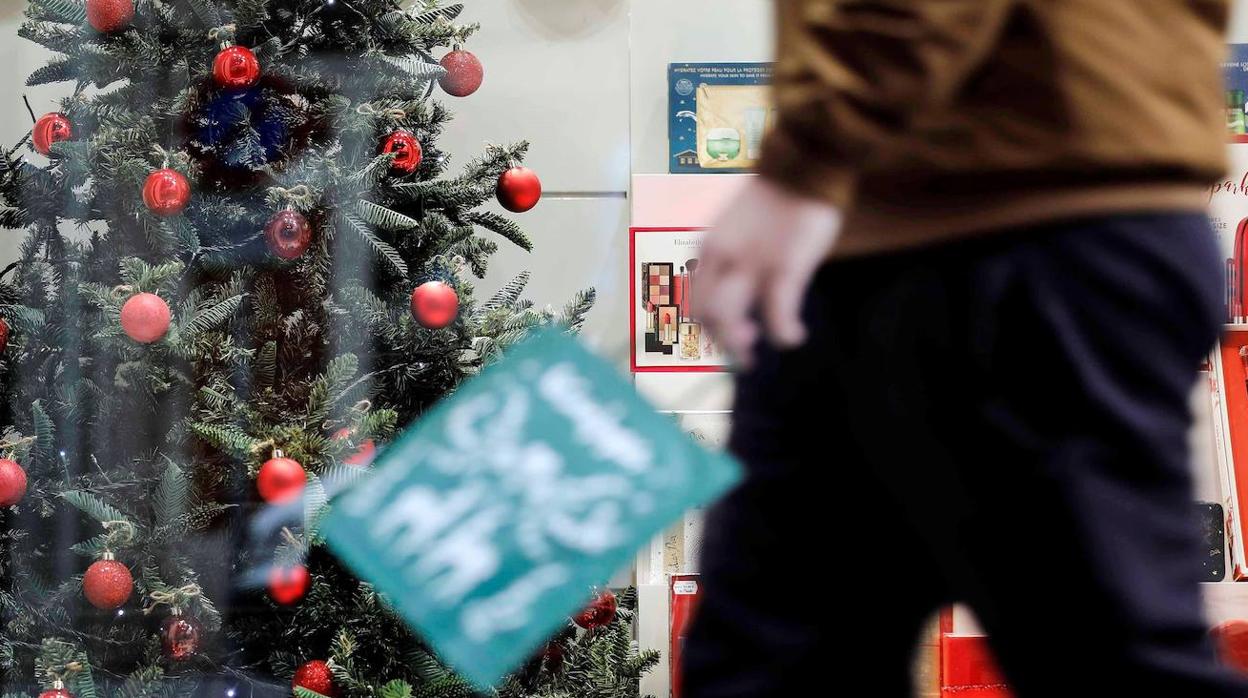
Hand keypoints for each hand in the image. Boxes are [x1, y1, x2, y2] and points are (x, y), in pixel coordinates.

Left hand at [693, 179, 842, 368]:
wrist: (803, 161)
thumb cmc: (777, 196)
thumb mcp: (741, 227)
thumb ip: (734, 257)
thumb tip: (738, 289)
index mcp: (708, 247)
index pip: (690, 297)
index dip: (701, 325)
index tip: (723, 336)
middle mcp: (720, 257)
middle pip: (699, 311)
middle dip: (716, 339)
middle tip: (741, 354)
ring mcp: (750, 262)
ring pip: (724, 316)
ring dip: (736, 344)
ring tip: (754, 356)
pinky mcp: (784, 265)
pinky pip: (777, 310)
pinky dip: (783, 331)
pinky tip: (794, 338)